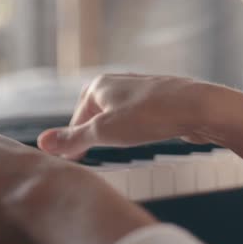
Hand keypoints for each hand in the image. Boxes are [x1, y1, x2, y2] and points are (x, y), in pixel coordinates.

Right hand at [37, 74, 211, 158]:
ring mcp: (141, 89)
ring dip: (112, 133)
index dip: (72, 141)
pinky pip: (137, 115)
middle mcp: (118, 82)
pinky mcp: (160, 99)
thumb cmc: (150, 117)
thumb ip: (72, 139)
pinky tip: (141, 138)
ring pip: (117, 114)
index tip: (71, 161)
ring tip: (114, 149)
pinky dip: (132, 129)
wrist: (201, 108)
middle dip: (91, 135)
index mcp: (99, 85)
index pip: (76, 118)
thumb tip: (42, 142)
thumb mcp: (104, 132)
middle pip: (95, 114)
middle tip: (90, 156)